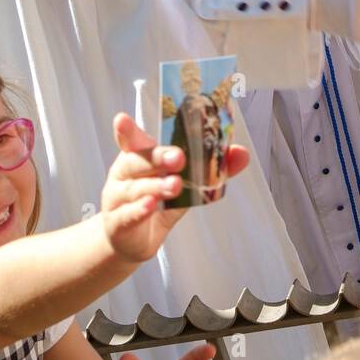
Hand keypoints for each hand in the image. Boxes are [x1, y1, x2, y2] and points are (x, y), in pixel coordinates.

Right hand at [99, 113, 247, 261]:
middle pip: (137, 161)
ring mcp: (117, 199)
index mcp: (139, 158)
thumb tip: (242, 153)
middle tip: (179, 157)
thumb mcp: (186, 185)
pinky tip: (151, 206)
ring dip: (156, 186)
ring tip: (175, 185)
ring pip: (135, 189)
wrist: (132, 240)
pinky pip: (128, 215)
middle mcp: (124, 175)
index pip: (133, 141)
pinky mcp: (119, 224)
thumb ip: (212, 169)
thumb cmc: (157, 203)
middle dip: (159, 157)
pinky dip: (139, 210)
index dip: (127, 130)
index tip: (123, 119)